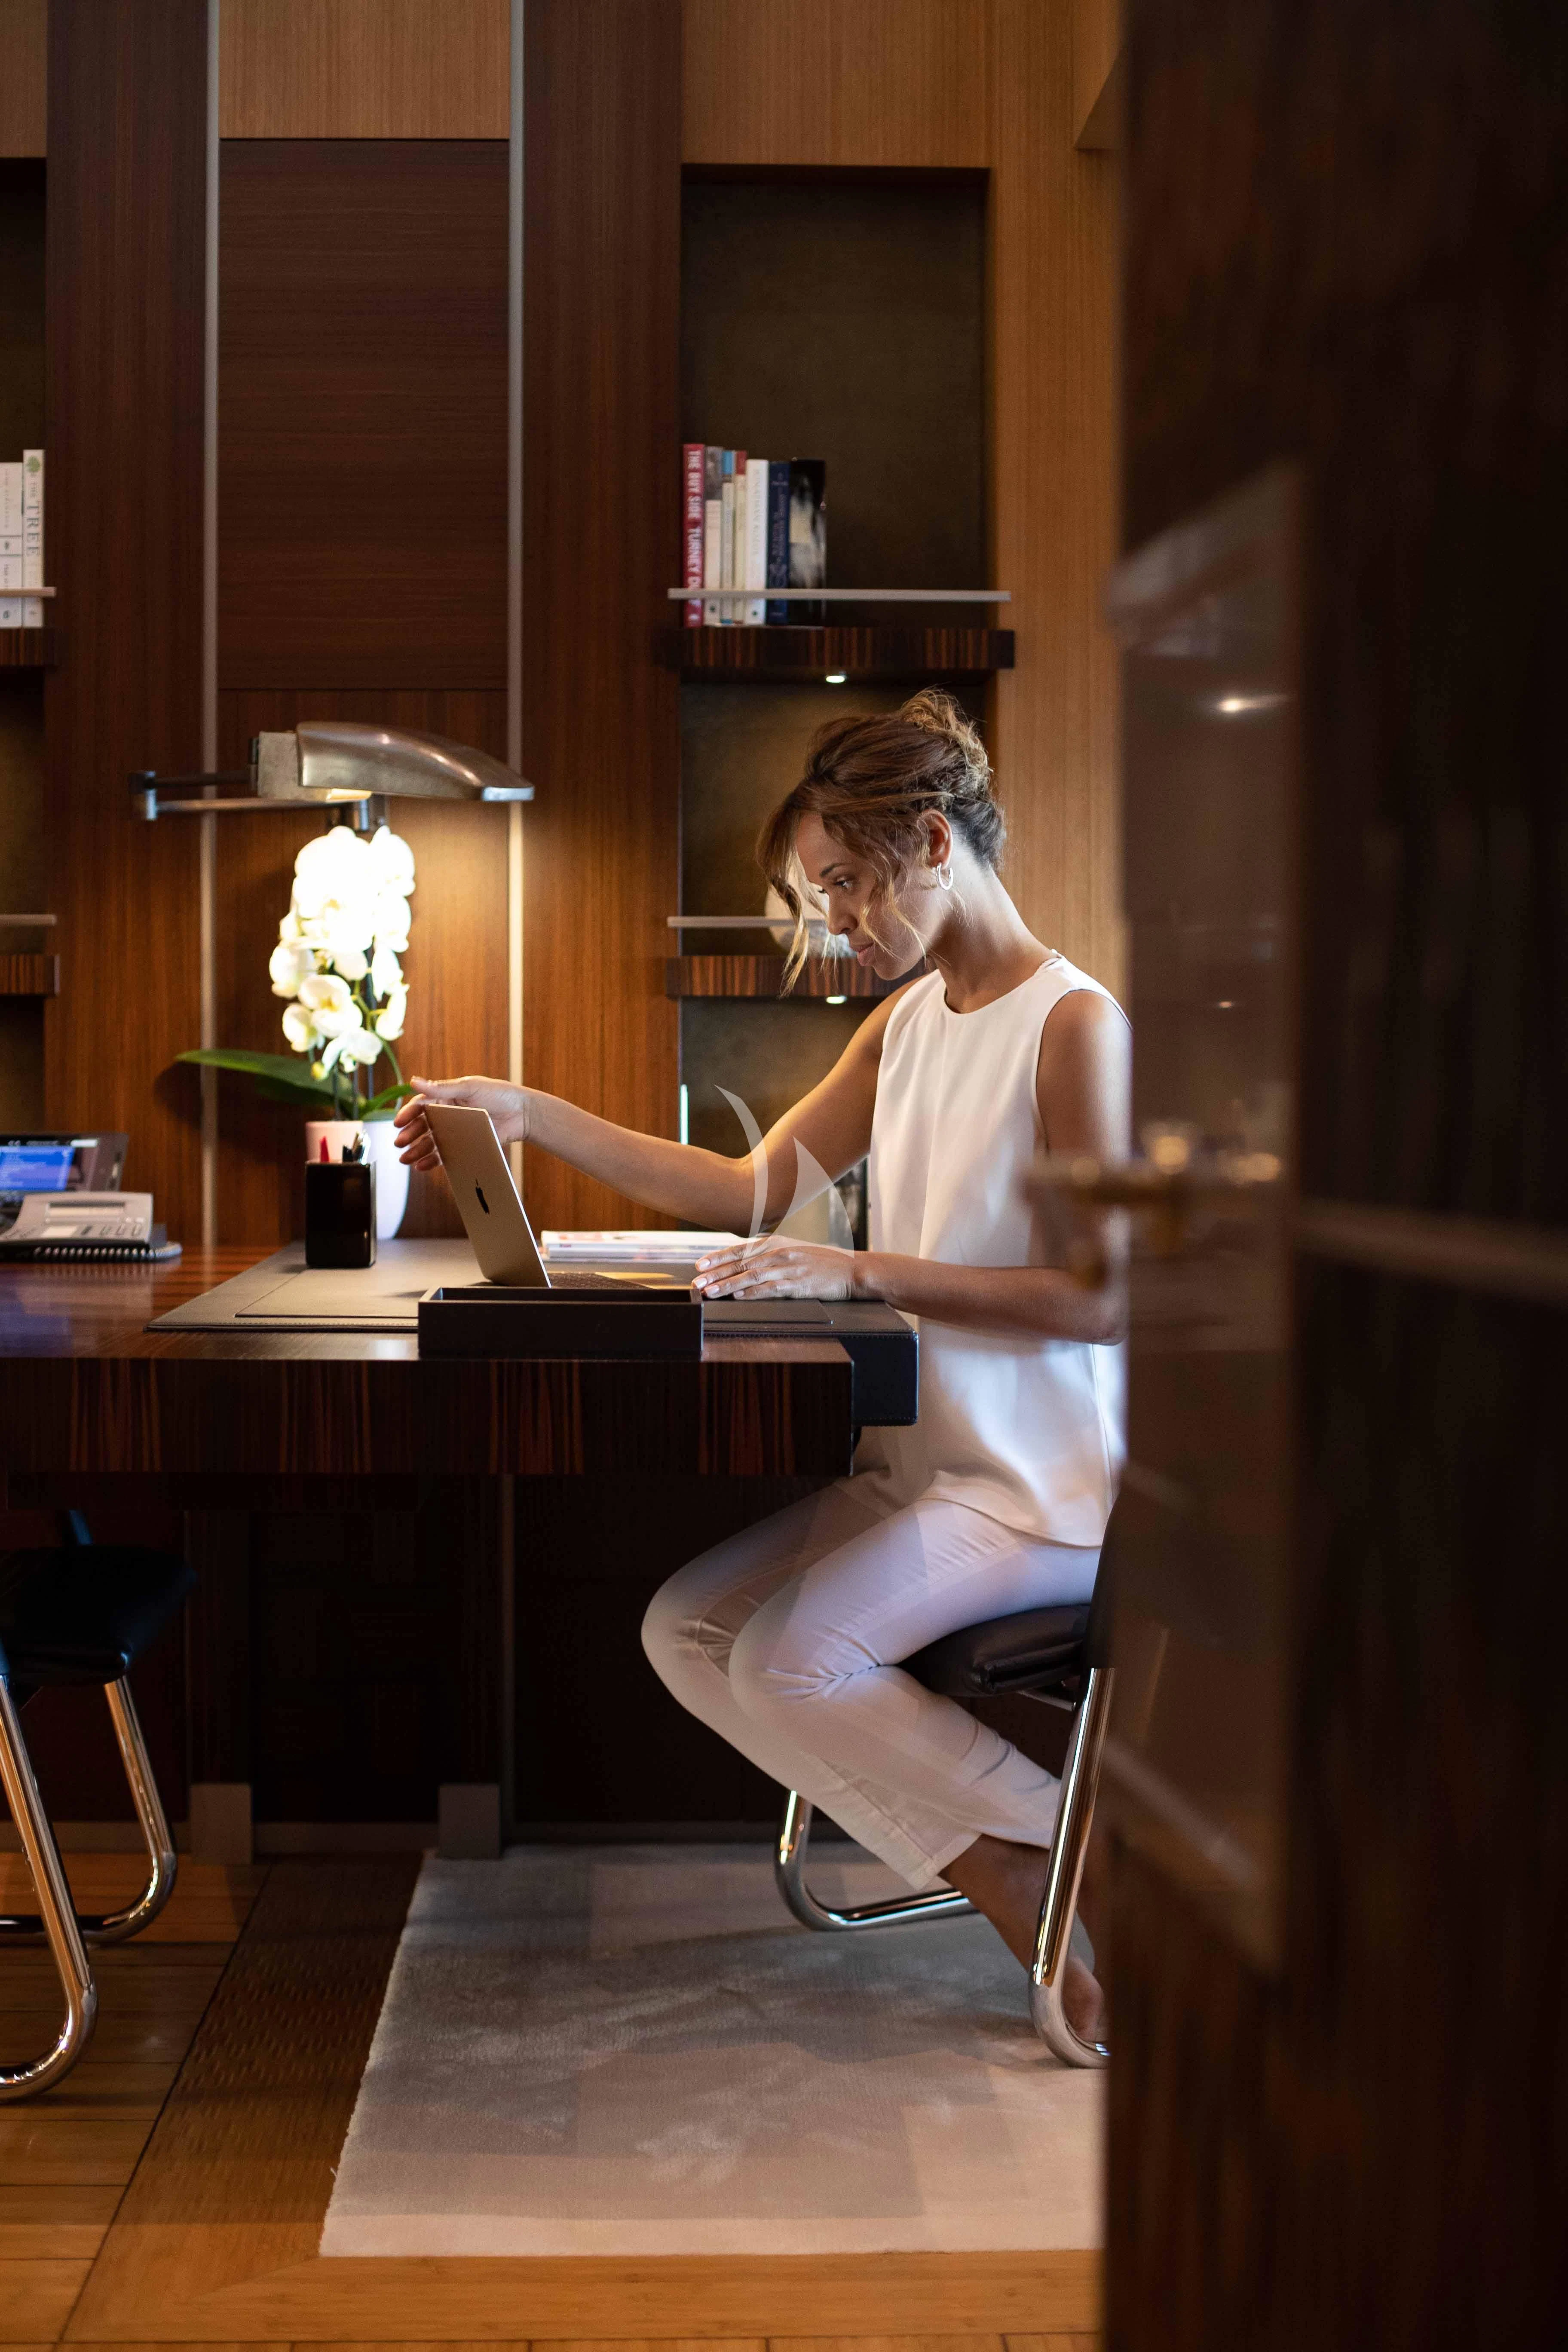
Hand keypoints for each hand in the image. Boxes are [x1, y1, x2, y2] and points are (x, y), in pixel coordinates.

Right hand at [394, 1076, 532, 1170]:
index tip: (398, 1123)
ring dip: (416, 1150)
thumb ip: (441, 1087)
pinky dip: (432, 1161)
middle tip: (399, 1143)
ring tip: (405, 1159)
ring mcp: (454, 1131)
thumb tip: (413, 1081)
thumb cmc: (498, 1094)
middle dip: (409, 1135)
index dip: (408, 1114)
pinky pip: (444, 1154)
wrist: (522, 1114)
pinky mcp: (464, 1145)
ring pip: (430, 1142)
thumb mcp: (469, 1087)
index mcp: (446, 1097)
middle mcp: (447, 1114)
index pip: (421, 1105)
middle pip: (422, 1126)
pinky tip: (422, 1165)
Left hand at [692, 1237, 858, 1301]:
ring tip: (710, 1292)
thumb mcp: (794, 1251)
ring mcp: (789, 1268)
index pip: (740, 1249)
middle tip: (697, 1282)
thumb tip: (745, 1261)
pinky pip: (770, 1288)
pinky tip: (738, 1296)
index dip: (718, 1257)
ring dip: (727, 1285)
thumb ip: (770, 1254)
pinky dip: (752, 1293)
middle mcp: (779, 1253)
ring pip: (751, 1276)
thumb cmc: (823, 1262)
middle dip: (716, 1273)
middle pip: (741, 1263)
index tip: (699, 1264)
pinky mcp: (798, 1284)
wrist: (852, 1270)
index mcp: (777, 1243)